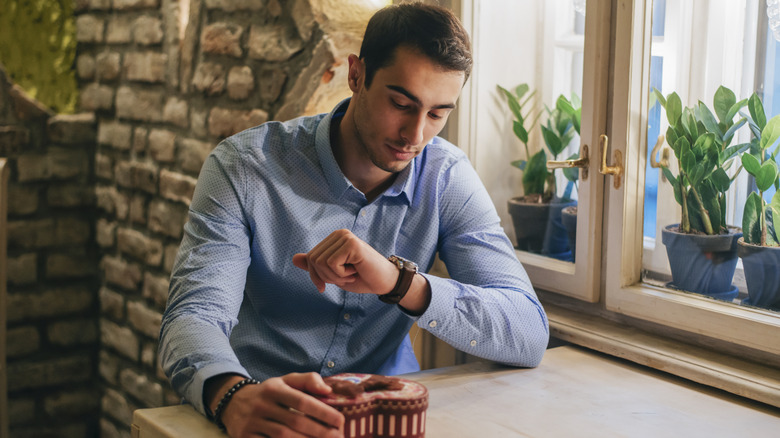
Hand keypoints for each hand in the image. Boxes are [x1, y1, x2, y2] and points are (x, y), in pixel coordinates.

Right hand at [218, 372, 343, 437]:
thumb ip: (308, 380)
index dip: (323, 412)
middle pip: (296, 422)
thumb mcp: (285, 380)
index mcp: (275, 389)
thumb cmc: (269, 392)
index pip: (302, 401)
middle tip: (338, 437)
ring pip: (283, 437)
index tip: (340, 421)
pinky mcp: (245, 437)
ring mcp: (252, 423)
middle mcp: (262, 405)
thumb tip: (328, 390)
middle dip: (320, 432)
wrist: (232, 402)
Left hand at [292, 229, 397, 294]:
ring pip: (321, 263)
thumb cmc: (361, 278)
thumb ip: (315, 266)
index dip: (316, 276)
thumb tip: (294, 258)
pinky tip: (355, 270)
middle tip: (346, 277)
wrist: (384, 282)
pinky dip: (341, 275)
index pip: (310, 258)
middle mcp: (339, 234)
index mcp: (333, 239)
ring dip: (335, 277)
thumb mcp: (333, 274)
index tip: (332, 283)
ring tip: (351, 274)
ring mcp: (345, 237)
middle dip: (326, 277)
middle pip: (313, 260)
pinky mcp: (351, 244)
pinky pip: (331, 264)